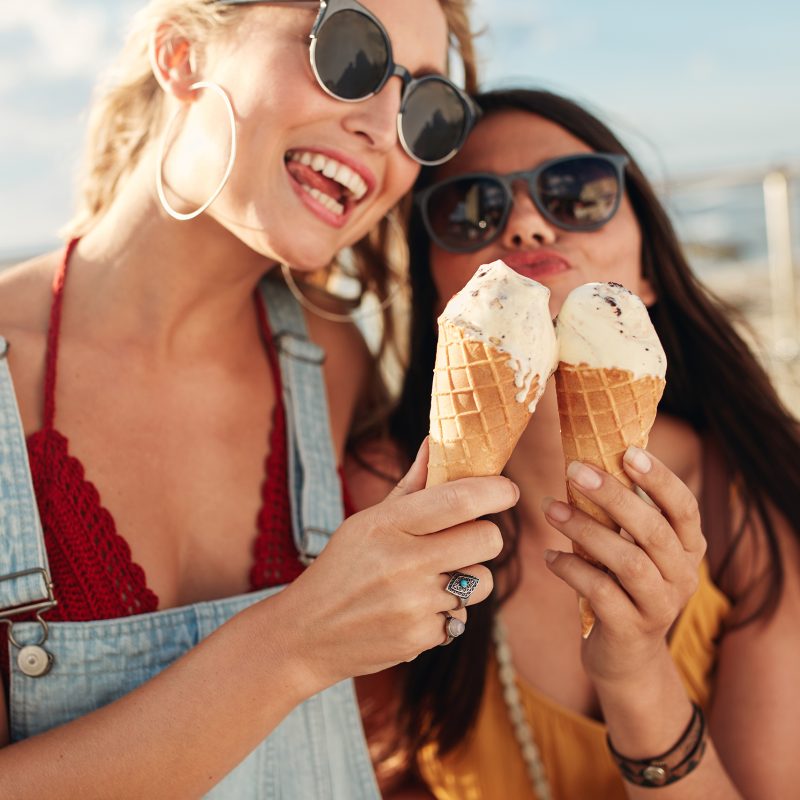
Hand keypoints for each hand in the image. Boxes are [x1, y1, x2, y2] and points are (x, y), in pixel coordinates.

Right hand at [280, 439, 517, 691]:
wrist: (308, 633)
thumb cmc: (343, 567)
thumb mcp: (367, 521)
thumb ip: (410, 485)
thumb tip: (436, 442)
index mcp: (388, 524)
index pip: (459, 500)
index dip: (495, 491)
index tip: (507, 490)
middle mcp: (403, 562)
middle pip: (487, 539)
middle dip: (485, 535)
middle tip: (466, 537)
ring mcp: (414, 603)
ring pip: (483, 580)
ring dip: (469, 577)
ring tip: (435, 578)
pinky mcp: (421, 637)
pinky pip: (464, 617)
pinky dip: (448, 612)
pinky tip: (416, 609)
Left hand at [541, 446, 706, 684]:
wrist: (626, 658)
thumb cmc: (622, 586)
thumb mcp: (630, 548)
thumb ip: (621, 516)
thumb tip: (585, 462)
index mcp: (687, 548)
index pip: (684, 507)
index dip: (660, 478)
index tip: (628, 451)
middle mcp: (683, 575)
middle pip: (654, 530)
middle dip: (613, 496)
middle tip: (574, 470)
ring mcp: (660, 605)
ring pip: (628, 561)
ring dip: (585, 530)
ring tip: (549, 508)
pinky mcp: (631, 629)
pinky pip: (602, 593)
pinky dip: (572, 570)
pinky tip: (549, 556)